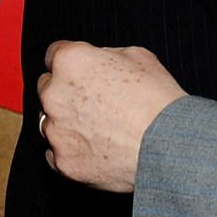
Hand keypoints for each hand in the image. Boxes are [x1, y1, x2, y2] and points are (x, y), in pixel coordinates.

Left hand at [37, 41, 186, 192]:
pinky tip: (94, 149)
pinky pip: (55, 154)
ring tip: (97, 128)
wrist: (169, 146)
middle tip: (94, 102)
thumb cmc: (157, 100)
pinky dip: (70, 151)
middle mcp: (55, 94)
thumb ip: (105, 55)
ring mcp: (56, 131)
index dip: (71, 63)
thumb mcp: (137, 56)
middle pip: (47, 87)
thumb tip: (97, 62)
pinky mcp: (62, 162)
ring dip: (65, 122)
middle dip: (65, 92)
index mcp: (70, 62)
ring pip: (49, 122)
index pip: (54, 54)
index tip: (80, 72)